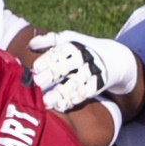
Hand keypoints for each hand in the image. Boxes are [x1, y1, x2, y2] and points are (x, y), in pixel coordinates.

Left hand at [27, 30, 142, 118]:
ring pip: (74, 84)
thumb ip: (49, 40)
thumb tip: (30, 44)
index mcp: (74, 46)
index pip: (59, 53)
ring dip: (60, 93)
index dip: (47, 60)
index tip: (35, 68)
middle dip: (52, 75)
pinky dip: (72, 100)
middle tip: (37, 83)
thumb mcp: (68, 39)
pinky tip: (60, 106)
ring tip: (46, 101)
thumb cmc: (82, 48)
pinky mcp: (97, 86)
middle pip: (66, 67)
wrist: (114, 58)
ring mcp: (91, 73)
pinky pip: (84, 95)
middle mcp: (83, 59)